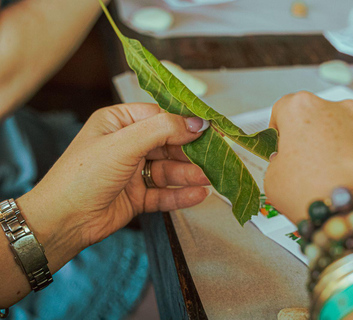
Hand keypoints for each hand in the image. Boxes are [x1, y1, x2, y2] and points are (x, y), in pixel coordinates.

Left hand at [16, 103, 209, 270]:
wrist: (62, 221)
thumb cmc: (83, 175)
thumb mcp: (124, 144)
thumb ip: (163, 130)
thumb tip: (197, 123)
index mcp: (118, 123)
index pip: (159, 117)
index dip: (184, 123)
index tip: (209, 130)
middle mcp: (127, 145)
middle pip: (168, 145)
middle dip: (190, 153)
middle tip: (215, 158)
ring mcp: (132, 172)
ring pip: (169, 170)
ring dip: (189, 175)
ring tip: (209, 179)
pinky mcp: (137, 196)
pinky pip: (164, 193)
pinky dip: (180, 194)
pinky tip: (198, 195)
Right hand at [264, 92, 352, 222]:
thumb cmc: (311, 195)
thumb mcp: (272, 181)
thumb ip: (278, 162)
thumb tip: (287, 162)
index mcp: (303, 109)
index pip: (286, 109)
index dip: (282, 131)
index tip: (284, 147)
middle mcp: (341, 108)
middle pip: (322, 119)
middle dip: (317, 139)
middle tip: (312, 169)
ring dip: (346, 149)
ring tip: (340, 181)